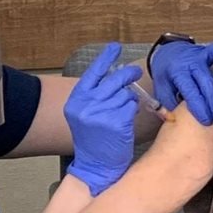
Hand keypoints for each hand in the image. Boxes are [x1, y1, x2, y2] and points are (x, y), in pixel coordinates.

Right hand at [65, 43, 144, 195]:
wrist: (95, 165)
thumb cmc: (94, 141)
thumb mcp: (86, 114)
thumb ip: (95, 96)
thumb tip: (114, 77)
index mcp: (77, 99)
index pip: (93, 72)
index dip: (106, 58)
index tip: (115, 47)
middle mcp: (87, 104)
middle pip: (114, 80)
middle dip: (127, 75)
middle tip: (135, 72)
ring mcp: (101, 113)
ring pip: (125, 95)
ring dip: (129, 100)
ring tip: (123, 112)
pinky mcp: (117, 123)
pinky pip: (131, 108)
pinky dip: (132, 111)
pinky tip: (126, 120)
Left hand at [148, 40, 212, 125]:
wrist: (169, 53)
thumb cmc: (168, 74)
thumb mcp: (162, 88)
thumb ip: (168, 103)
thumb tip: (173, 117)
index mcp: (178, 71)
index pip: (190, 91)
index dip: (199, 107)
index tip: (206, 120)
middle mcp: (192, 61)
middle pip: (207, 79)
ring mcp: (204, 53)